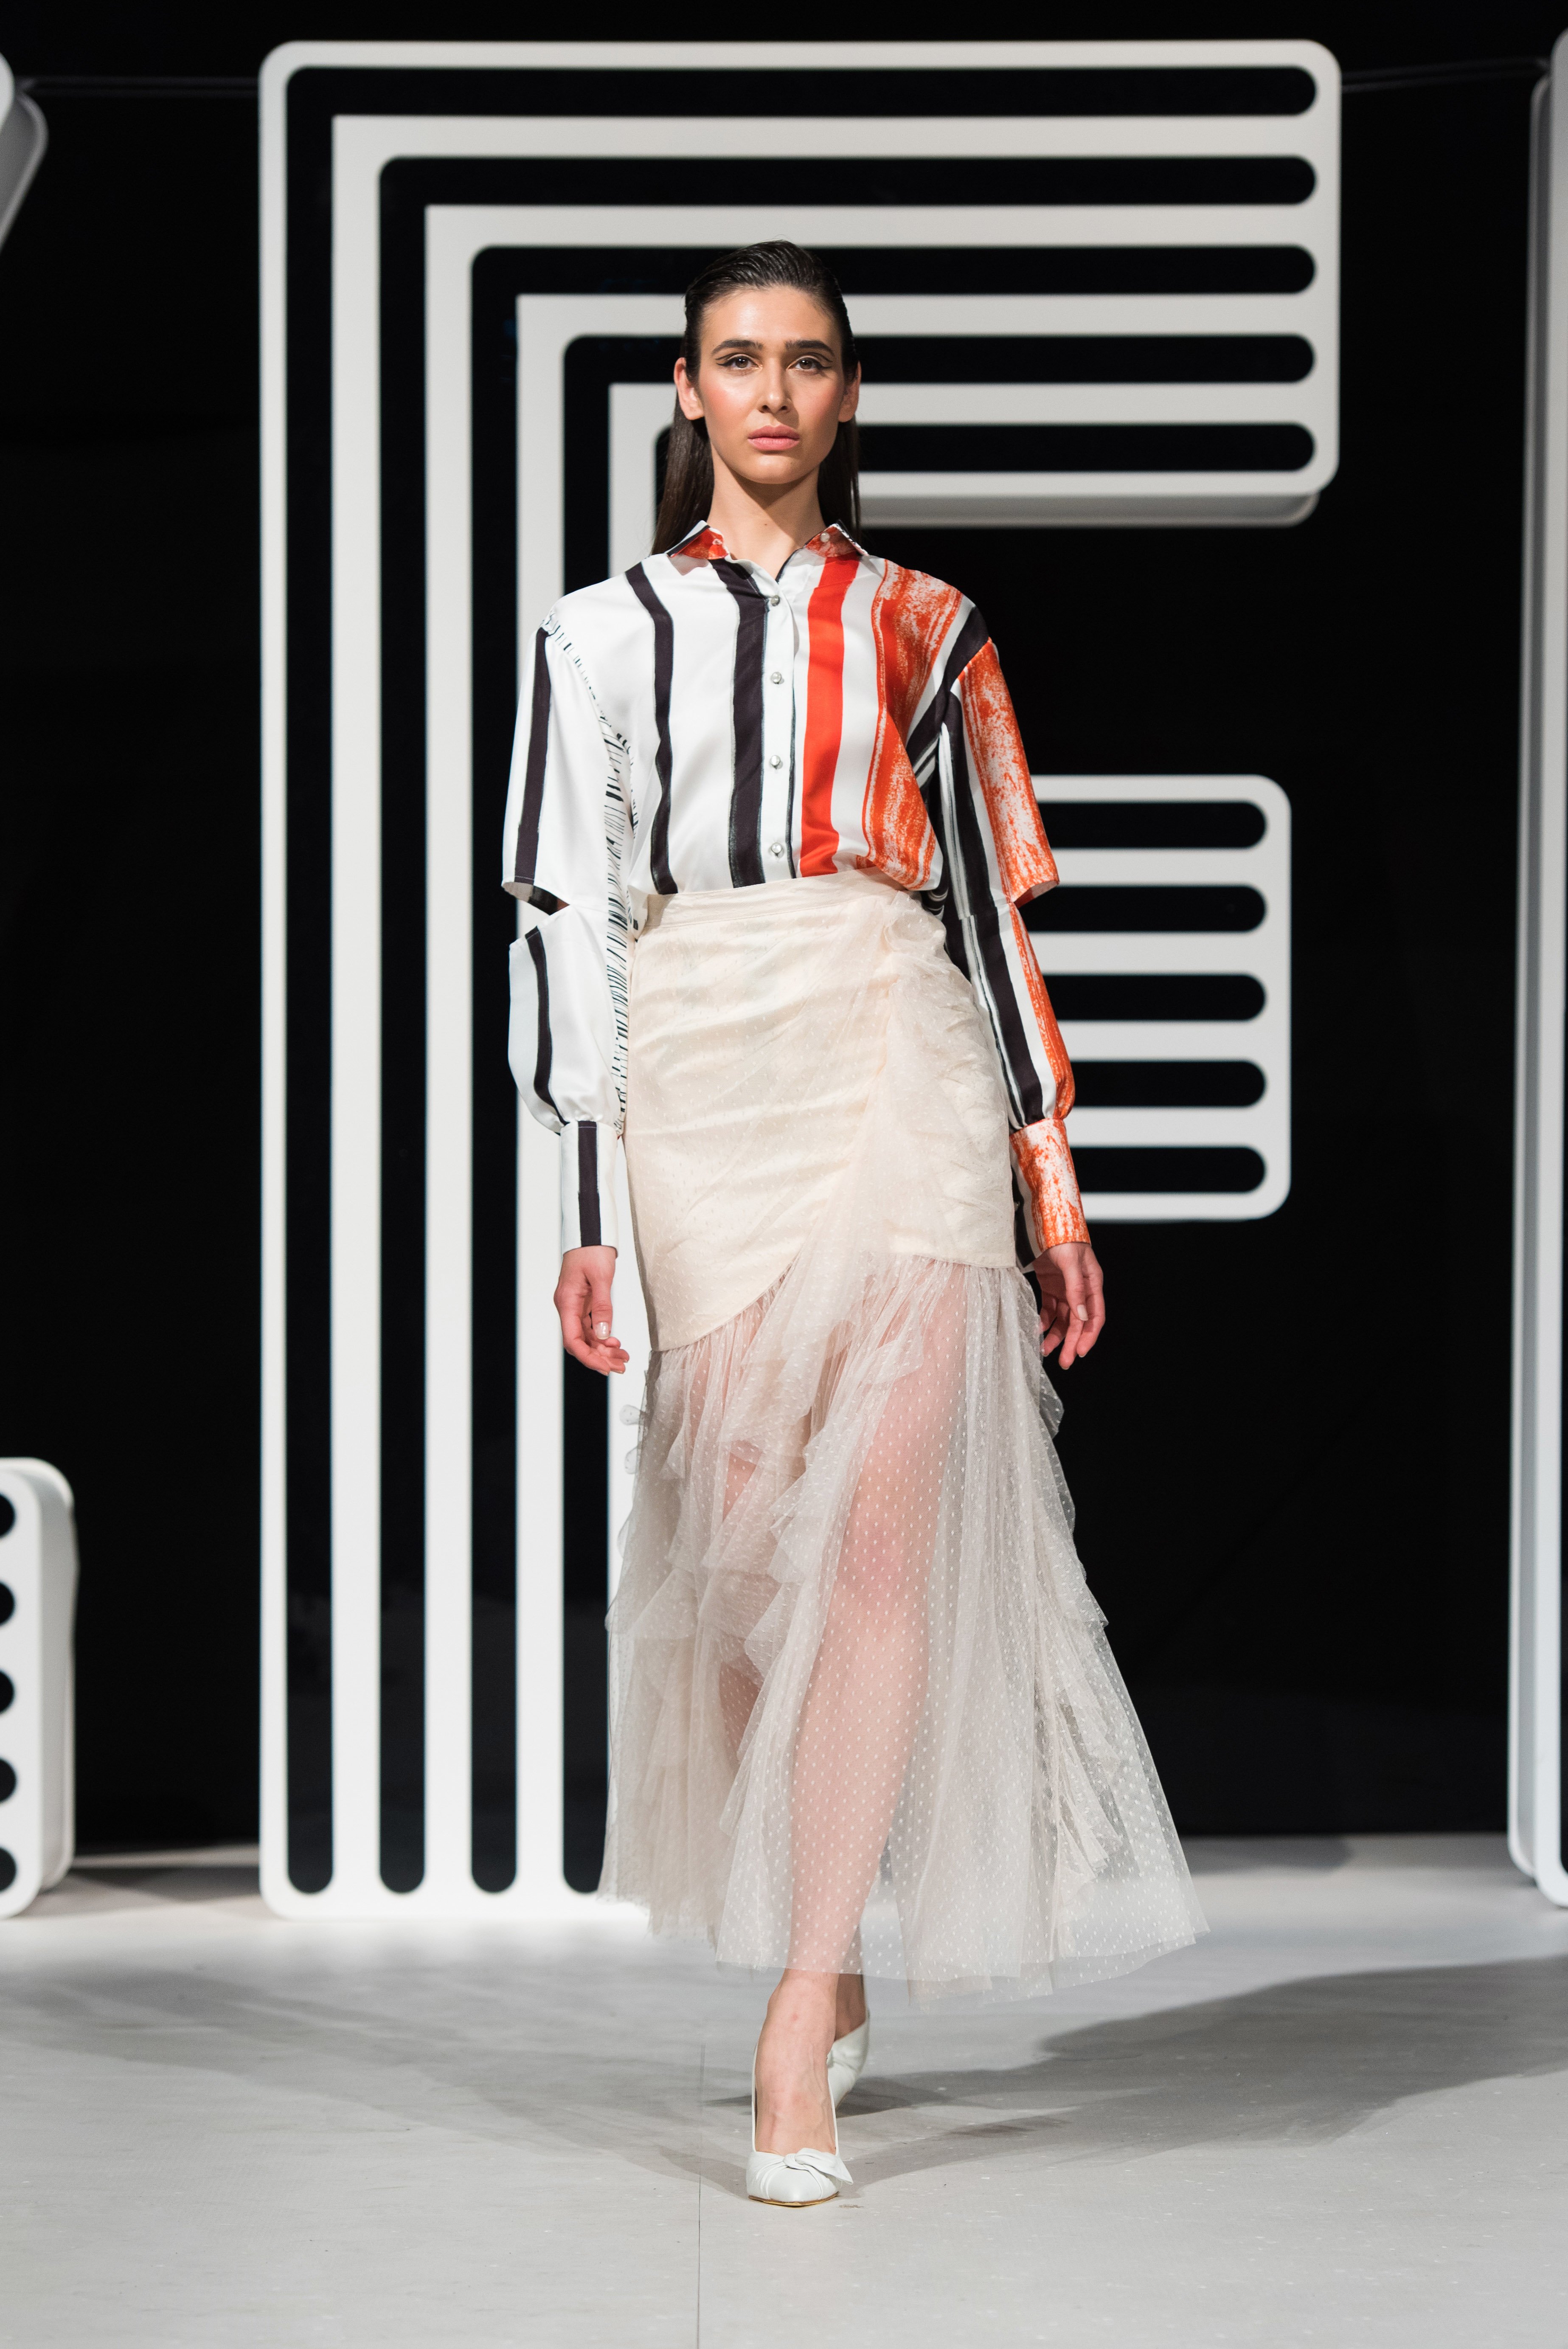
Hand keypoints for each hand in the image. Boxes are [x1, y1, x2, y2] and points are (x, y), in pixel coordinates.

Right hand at [554, 1245, 629, 1375]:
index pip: (573, 1340)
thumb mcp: (601, 1278)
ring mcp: (575, 1305)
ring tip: (622, 1357)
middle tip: (620, 1366)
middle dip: (599, 1357)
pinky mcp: (583, 1302)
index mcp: (567, 1302)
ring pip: (587, 1336)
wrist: (590, 1232)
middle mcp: (568, 1306)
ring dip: (603, 1349)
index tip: (605, 1367)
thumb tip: (603, 1334)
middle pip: (580, 1342)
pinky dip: (603, 1337)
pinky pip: (591, 1326)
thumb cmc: (592, 1249)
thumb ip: (602, 1307)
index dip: (588, 1357)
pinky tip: (616, 1343)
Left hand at [1033, 1241, 1105, 1368]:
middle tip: (1065, 1362)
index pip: (1095, 1316)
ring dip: (1056, 1336)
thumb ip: (1076, 1289)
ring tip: (1044, 1350)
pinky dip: (1044, 1321)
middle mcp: (1080, 1288)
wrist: (1042, 1220)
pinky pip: (1049, 1309)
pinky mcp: (1051, 1286)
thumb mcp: (1071, 1262)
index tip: (1080, 1352)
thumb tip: (1081, 1317)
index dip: (1088, 1335)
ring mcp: (1065, 1288)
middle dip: (1071, 1342)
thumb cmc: (1061, 1237)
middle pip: (1078, 1322)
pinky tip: (1036, 1329)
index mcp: (1092, 1283)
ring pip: (1063, 1319)